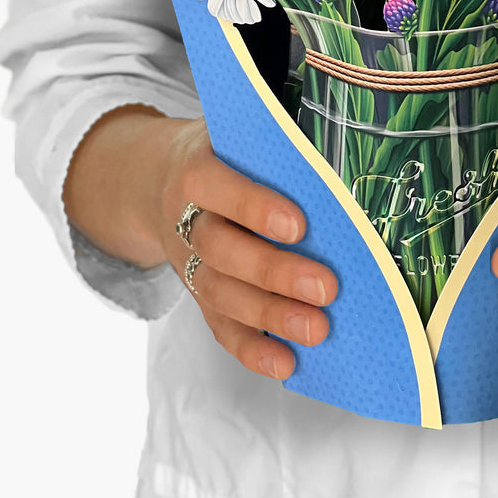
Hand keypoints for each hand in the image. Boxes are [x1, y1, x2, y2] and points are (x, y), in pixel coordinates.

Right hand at [157, 118, 337, 380]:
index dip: (254, 207)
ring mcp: (188, 262)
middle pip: (220, 249)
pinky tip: (285, 364)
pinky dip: (251, 349)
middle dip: (273, 272)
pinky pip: (219, 327)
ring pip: (221, 294)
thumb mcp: (235, 134)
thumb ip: (274, 142)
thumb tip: (340, 150)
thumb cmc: (223, 153)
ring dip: (269, 316)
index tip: (299, 225)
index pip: (218, 188)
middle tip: (326, 287)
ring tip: (318, 329)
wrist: (157, 182)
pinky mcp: (197, 296)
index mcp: (195, 171)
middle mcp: (184, 219)